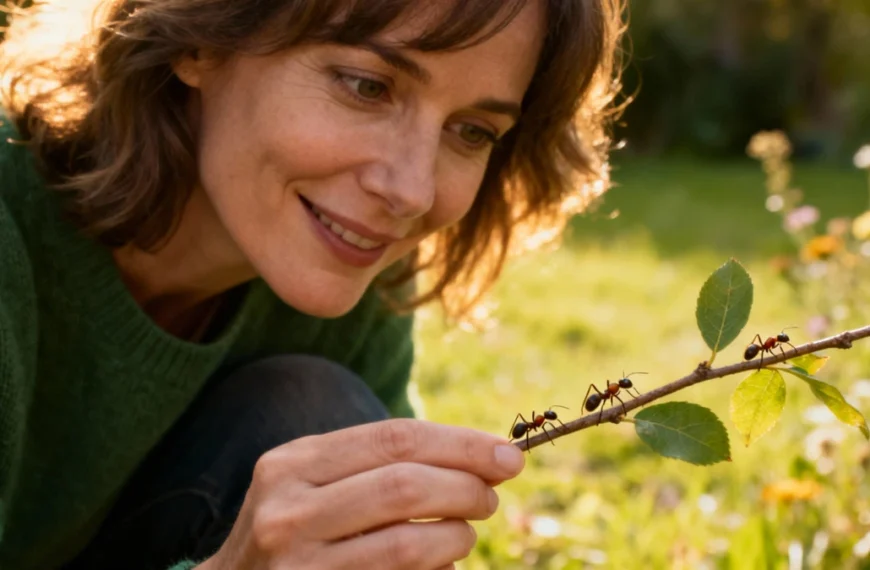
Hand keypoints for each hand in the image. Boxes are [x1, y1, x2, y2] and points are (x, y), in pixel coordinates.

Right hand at [199, 418, 525, 569]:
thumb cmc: (296, 527)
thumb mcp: (317, 481)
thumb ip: (384, 463)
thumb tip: (484, 456)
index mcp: (294, 462)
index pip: (395, 439)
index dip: (461, 444)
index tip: (507, 454)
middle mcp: (288, 510)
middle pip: (405, 486)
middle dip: (466, 487)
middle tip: (491, 495)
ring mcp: (297, 565)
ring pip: (406, 543)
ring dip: (457, 536)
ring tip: (466, 532)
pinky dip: (435, 569)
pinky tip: (442, 562)